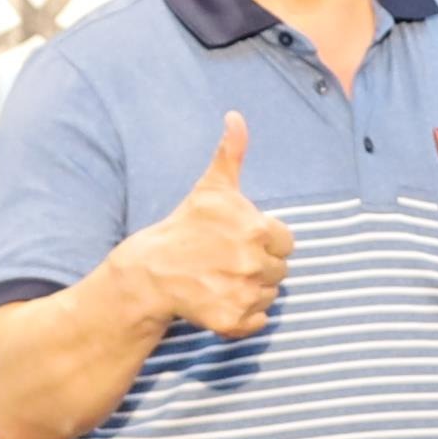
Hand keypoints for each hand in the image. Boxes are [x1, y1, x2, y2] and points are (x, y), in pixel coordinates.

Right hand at [121, 113, 294, 340]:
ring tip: (223, 278)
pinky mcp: (232, 320)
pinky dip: (245, 315)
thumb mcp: (211, 188)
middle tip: (227, 260)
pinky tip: (222, 299)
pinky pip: (259, 321)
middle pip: (279, 270)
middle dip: (258, 265)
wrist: (152, 271)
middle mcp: (254, 263)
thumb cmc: (186, 226)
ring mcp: (243, 294)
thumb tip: (235, 116)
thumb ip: (231, 153)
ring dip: (253, 289)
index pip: (285, 242)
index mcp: (258, 230)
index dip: (265, 240)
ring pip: (270, 295)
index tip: (240, 240)